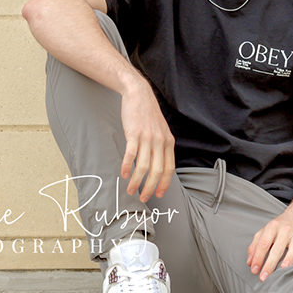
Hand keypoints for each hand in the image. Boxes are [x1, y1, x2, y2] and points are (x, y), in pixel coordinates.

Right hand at [119, 79, 175, 202]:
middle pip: (157, 171)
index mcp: (168, 142)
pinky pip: (131, 155)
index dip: (164, 183)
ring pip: (143, 167)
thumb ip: (162, 146)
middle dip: (150, 188)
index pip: (169, 168)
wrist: (139, 94)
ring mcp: (147, 138)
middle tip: (143, 198)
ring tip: (130, 190)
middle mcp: (160, 141)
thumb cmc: (148, 114)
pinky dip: (127, 167)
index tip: (158, 194)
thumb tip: (158, 165)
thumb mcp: (161, 130)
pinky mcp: (134, 134)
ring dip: (137, 182)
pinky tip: (123, 174)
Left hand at [247, 209, 292, 281]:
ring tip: (284, 269)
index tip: (254, 270)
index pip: (263, 244)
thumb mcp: (264, 232)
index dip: (258, 257)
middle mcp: (285, 230)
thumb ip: (255, 246)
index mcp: (272, 227)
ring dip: (289, 258)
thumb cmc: (279, 227)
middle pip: (277, 248)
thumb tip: (250, 263)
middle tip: (264, 277)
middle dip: (269, 264)